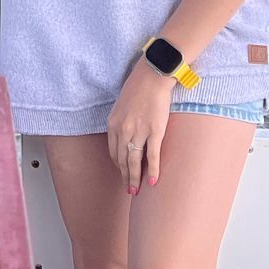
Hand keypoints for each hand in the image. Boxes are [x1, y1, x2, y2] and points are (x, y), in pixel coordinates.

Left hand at [106, 63, 174, 194]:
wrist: (152, 77)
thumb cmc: (138, 89)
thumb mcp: (121, 107)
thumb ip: (120, 123)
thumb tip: (124, 137)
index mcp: (113, 124)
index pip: (113, 152)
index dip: (118, 166)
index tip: (123, 175)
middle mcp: (123, 130)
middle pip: (122, 160)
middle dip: (126, 177)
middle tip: (130, 190)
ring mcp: (138, 132)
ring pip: (134, 161)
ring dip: (135, 179)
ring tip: (136, 191)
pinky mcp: (154, 131)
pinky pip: (152, 156)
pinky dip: (151, 171)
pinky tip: (152, 182)